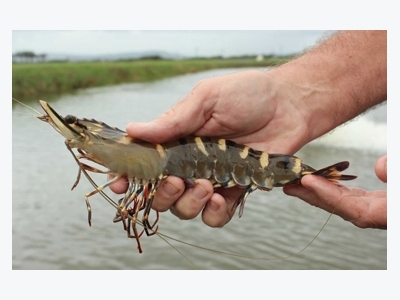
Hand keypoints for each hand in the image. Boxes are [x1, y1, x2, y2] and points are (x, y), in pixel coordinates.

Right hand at [110, 70, 312, 226]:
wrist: (289, 104)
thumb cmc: (248, 94)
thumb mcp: (207, 98)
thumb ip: (174, 119)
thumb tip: (133, 129)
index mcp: (178, 138)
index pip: (146, 161)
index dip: (130, 175)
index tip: (120, 184)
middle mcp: (190, 162)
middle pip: (161, 193)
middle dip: (161, 194)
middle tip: (176, 181)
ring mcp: (211, 178)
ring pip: (185, 209)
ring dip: (187, 204)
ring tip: (204, 185)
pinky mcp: (234, 190)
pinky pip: (216, 215)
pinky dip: (213, 214)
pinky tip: (218, 198)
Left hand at [283, 155, 386, 228]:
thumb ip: (395, 173)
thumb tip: (378, 167)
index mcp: (386, 215)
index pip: (350, 207)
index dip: (327, 194)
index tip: (307, 181)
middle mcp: (379, 217)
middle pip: (338, 207)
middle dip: (310, 195)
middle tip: (287, 186)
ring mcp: (378, 211)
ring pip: (342, 203)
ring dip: (318, 192)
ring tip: (296, 183)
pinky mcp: (381, 205)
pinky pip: (352, 198)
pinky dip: (335, 190)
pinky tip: (322, 182)